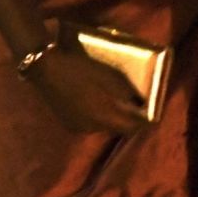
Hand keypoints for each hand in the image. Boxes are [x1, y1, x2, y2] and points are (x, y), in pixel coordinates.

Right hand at [31, 44, 148, 135]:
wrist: (46, 68)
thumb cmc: (80, 68)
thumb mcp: (109, 76)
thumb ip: (126, 93)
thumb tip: (139, 103)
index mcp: (103, 116)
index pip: (131, 128)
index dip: (143, 123)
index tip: (151, 117)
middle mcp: (92, 127)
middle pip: (117, 128)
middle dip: (127, 119)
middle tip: (134, 107)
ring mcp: (79, 127)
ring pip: (103, 126)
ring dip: (111, 118)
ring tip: (116, 104)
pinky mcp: (68, 124)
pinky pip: (90, 124)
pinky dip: (97, 116)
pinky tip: (97, 103)